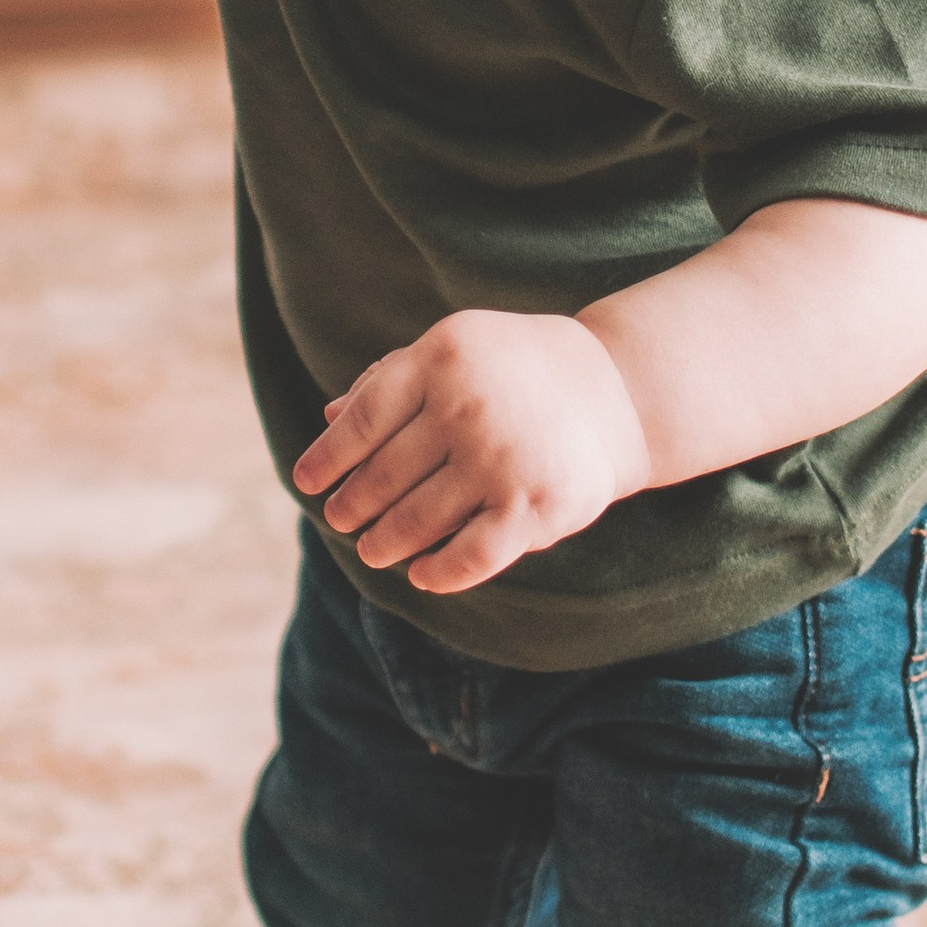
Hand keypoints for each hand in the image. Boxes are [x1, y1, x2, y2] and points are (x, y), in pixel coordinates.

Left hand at [293, 311, 652, 595]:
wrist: (620, 388)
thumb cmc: (518, 369)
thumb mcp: (455, 352)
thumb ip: (391, 381)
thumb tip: (328, 421)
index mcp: (440, 357)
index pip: (363, 421)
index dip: (328, 459)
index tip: (307, 483)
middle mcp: (466, 406)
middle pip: (383, 477)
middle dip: (353, 506)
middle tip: (340, 521)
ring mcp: (499, 458)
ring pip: (416, 521)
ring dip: (385, 543)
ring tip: (374, 550)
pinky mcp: (533, 505)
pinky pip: (469, 556)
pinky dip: (438, 573)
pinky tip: (422, 574)